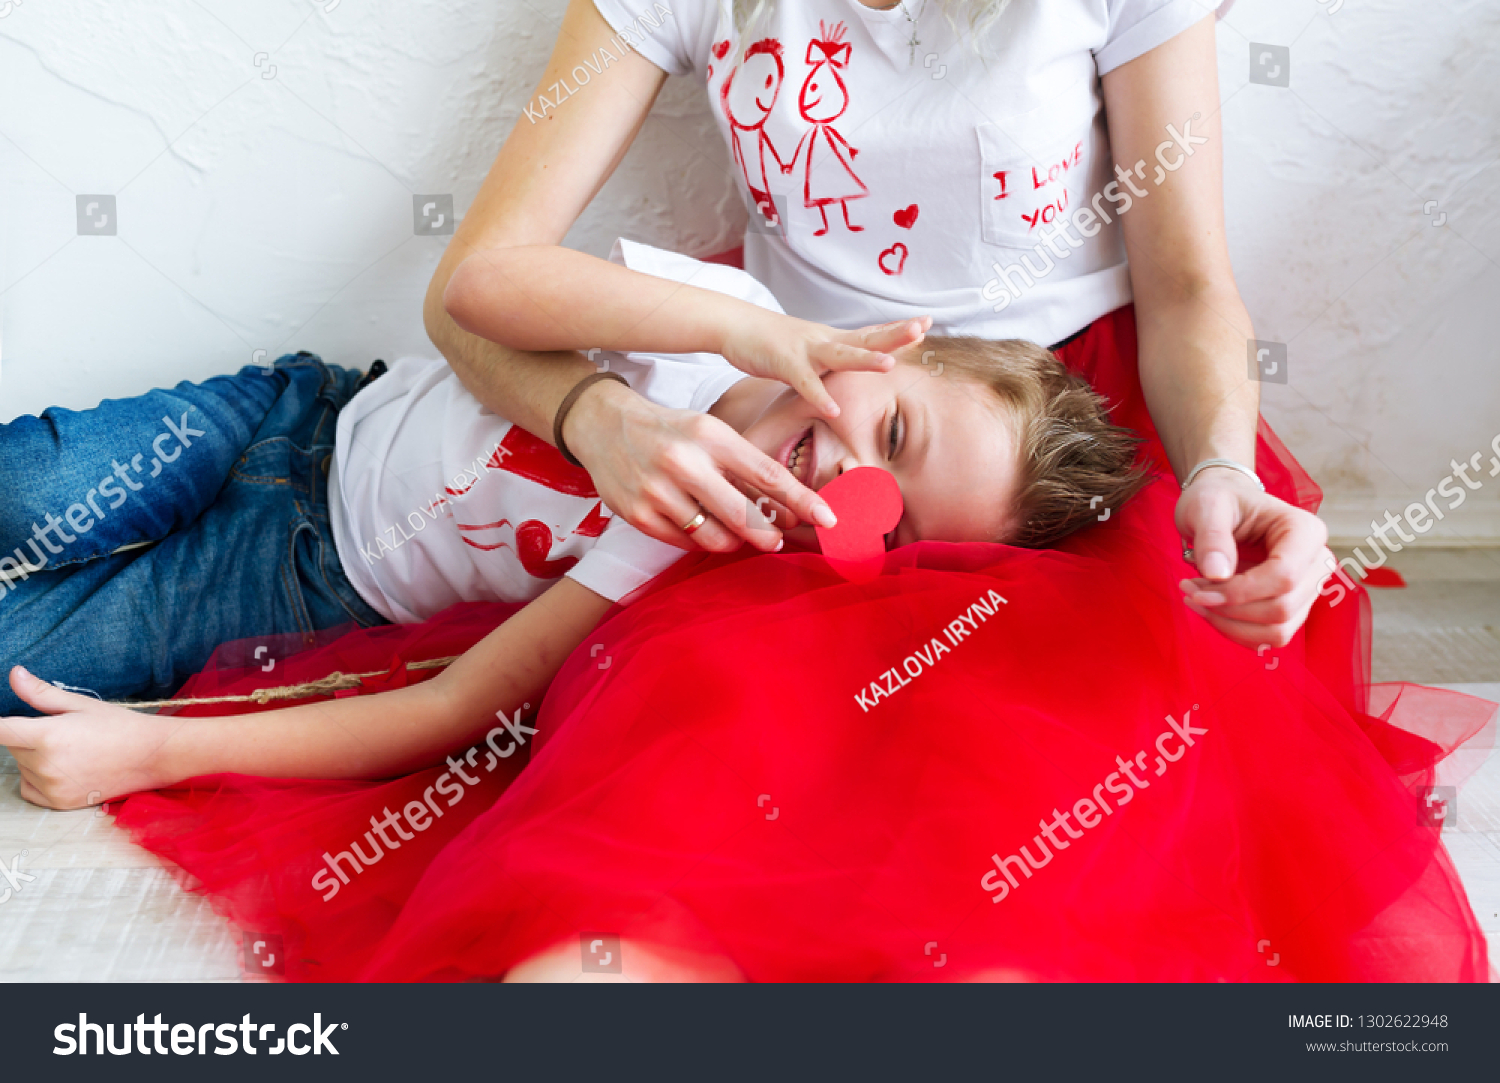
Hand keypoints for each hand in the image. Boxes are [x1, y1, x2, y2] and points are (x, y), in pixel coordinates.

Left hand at [0, 666, 173, 808]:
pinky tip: (61, 768)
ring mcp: (51, 786)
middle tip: (60, 730)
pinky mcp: (58, 802)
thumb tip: (14, 674)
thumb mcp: (81, 705)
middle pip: (13, 747)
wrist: (151, 756)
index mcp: (48, 735)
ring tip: (69, 750)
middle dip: (27, 736)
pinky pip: (28, 788)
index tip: (3, 723)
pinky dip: (36, 778)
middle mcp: (45, 764)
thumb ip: (40, 693)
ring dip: (33, 757)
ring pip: (22, 767)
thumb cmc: (119, 726)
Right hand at [566, 379, 828, 552]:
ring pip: (712, 537)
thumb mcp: (710, 433)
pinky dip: (700, 541)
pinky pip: (684, 543)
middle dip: (766, 535)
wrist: (604, 426)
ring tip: (735, 534)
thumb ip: (744, 468)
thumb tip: (785, 509)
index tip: (827, 517)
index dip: (801, 500)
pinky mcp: (638, 515)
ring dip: (733, 542)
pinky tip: (701, 528)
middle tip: (776, 541)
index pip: (767, 474)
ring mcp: (657, 491)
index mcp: (710, 435)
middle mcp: (683, 462)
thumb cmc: (670, 431)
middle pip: (741, 514)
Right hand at [718, 311, 930, 418]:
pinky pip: (805, 382)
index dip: (897, 328)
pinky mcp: (784, 362)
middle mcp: (825, 341)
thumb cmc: (771, 342)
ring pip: (841, 355)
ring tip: (890, 364)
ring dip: (865, 360)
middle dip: (894, 334)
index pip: (870, 332)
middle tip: (921, 327)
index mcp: (832, 339)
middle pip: (866, 336)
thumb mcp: (809, 348)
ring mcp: (806, 350)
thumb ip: (830, 359)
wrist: (735, 325)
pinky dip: (819, 396)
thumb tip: (848, 369)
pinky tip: (834, 411)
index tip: (926, 323)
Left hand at [1175, 469, 1332, 649]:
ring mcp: (1307, 589)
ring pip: (1276, 631)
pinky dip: (1234, 630)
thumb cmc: (1218, 500)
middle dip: (1228, 609)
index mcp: (1306, 531)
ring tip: (1196, 598)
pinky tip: (1209, 610)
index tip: (1195, 590)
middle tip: (1189, 589)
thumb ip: (1212, 535)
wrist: (1222, 506)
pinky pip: (1268, 638)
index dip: (1239, 592)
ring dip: (1229, 624)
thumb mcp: (1207, 505)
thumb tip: (1217, 573)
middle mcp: (1316, 563)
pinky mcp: (1292, 608)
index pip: (1283, 577)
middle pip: (1281, 609)